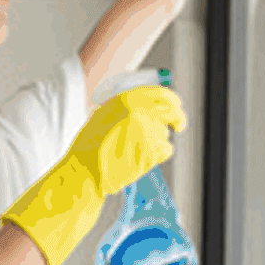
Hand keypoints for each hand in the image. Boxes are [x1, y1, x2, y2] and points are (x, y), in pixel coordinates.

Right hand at [1, 86, 186, 264]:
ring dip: (159, 139)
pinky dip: (160, 154)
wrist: (85, 170)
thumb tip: (149, 105)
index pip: (162, 93)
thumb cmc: (90, 145)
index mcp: (127, 99)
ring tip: (138, 148)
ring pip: (166, 133)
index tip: (176, 105)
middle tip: (178, 124)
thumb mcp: (104, 114)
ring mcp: (147, 133)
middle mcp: (140, 113)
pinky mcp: (151, 153)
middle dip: (178, 118)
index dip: (172, 100)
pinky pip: (167, 150)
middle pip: (172, 112)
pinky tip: (144, 156)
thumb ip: (127, 107)